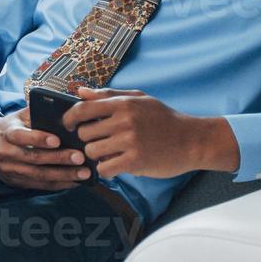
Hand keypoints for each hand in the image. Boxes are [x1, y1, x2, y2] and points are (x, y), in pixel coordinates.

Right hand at [0, 109, 92, 190]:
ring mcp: (10, 170)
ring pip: (39, 175)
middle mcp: (5, 154)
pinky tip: (75, 182)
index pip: (21, 136)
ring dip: (63, 175)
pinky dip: (59, 184)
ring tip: (84, 173)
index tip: (58, 139)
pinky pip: (40, 186)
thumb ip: (37, 112)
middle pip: (34, 158)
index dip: (39, 138)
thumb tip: (63, 111)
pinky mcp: (15, 182)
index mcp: (6, 133)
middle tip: (80, 157)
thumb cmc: (11, 126)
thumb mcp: (19, 115)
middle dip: (59, 159)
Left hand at [62, 87, 239, 178]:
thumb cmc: (164, 118)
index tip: (68, 125)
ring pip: (91, 152)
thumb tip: (80, 92)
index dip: (69, 118)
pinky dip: (106, 169)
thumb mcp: (140, 99)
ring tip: (110, 153)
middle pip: (84, 133)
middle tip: (101, 141)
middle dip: (88, 139)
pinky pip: (104, 169)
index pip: (82, 109)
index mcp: (123, 104)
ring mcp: (129, 142)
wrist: (192, 140)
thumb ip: (108, 95)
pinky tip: (116, 165)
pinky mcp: (135, 162)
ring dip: (97, 155)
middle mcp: (124, 121)